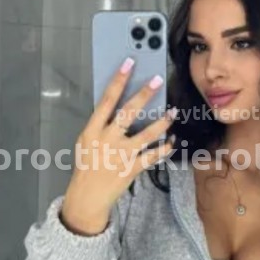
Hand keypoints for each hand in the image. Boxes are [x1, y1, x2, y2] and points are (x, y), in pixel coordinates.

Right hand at [60, 58, 176, 234]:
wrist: (87, 197)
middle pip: (128, 112)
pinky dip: (164, 148)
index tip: (129, 63)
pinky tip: (171, 140)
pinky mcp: (132, 168)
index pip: (106, 100)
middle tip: (158, 80)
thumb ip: (101, 125)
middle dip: (144, 94)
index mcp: (92, 130)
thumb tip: (117, 105)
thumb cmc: (87, 165)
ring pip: (146, 134)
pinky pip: (153, 156)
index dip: (118, 80)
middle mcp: (107, 140)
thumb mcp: (86, 141)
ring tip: (172, 112)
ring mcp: (121, 154)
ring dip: (162, 122)